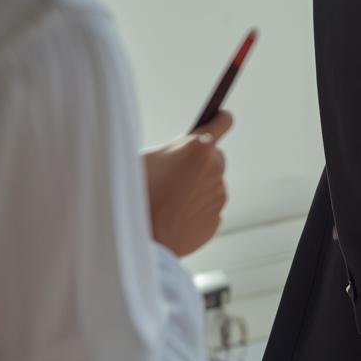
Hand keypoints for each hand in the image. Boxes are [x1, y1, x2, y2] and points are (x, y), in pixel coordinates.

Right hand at [142, 111, 231, 257]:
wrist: (139, 241)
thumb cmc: (137, 195)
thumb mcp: (147, 159)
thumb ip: (174, 148)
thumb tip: (186, 147)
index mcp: (199, 148)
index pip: (223, 122)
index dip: (220, 119)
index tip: (220, 118)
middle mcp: (215, 169)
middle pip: (214, 158)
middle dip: (200, 162)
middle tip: (175, 175)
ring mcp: (218, 196)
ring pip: (210, 185)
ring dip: (196, 189)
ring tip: (168, 202)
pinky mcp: (215, 220)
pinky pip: (207, 210)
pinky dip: (195, 212)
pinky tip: (174, 218)